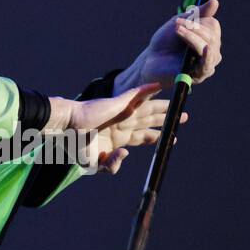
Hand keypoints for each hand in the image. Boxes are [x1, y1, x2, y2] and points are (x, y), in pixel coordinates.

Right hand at [67, 82, 185, 174]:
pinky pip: (137, 94)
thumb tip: (126, 153)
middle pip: (150, 120)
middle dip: (166, 120)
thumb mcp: (96, 164)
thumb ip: (112, 164)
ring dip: (164, 107)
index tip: (171, 138)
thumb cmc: (76, 146)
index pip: (141, 136)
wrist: (66, 131)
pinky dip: (149, 89)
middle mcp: (122, 123)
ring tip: (180, 106)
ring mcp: (121, 112)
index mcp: (117, 137)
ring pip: (148, 108)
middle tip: (183, 118)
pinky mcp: (118, 103)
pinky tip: (161, 85)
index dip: (155, 137)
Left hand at [115, 0, 222, 93]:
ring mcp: (207, 64)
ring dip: (193, 37)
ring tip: (178, 32)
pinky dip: (207, 56)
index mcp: (208, 37)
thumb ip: (198, 14)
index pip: (213, 25)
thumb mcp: (180, 23)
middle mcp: (211, 51)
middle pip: (211, 36)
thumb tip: (215, 1)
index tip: (178, 20)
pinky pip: (207, 65)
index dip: (197, 20)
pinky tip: (206, 48)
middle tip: (176, 27)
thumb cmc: (165, 42)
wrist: (150, 60)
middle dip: (194, 28)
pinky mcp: (199, 76)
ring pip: (209, 47)